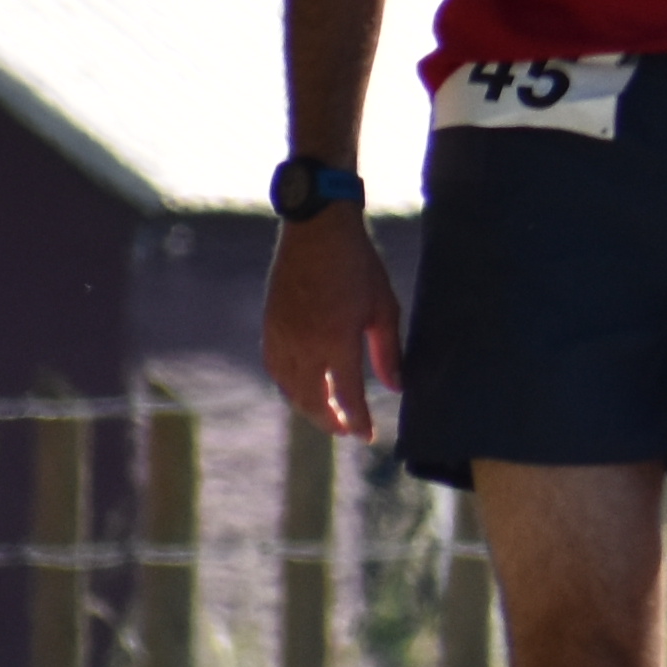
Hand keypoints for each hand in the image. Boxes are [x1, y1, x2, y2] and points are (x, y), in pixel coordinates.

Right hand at [262, 215, 406, 443]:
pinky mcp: (270, 327)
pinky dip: (290, 388)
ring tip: (329, 416)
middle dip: (332, 422)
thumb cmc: (357, 264)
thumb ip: (388, 352)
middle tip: (348, 431)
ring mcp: (282, 336)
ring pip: (291, 390)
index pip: (348, 397)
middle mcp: (304, 345)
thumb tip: (396, 388)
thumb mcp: (383, 307)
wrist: (316, 229)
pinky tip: (303, 391)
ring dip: (309, 409)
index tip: (368, 436)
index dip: (359, 422)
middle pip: (314, 401)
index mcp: (336, 341)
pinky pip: (276, 370)